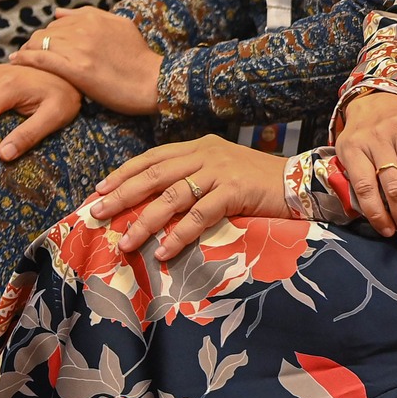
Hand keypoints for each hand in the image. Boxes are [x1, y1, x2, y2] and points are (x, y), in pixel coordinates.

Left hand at [10, 7, 160, 114]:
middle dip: (34, 42)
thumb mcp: (120, 26)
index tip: (40, 45)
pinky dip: (26, 59)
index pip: (58, 22)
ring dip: (26, 50)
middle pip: (46, 32)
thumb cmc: (139, 58)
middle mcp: (86, 28)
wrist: (153, 82)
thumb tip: (58, 12)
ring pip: (40, 43)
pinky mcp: (77, 69)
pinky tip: (17, 62)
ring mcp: (80, 48)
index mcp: (95, 17)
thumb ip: (91, 15)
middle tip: (25, 55)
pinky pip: (42, 59)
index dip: (47, 35)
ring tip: (18, 60)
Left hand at [92, 136, 291, 259]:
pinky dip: (180, 234)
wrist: (298, 182)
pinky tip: (165, 251)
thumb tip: (157, 202)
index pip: (153, 158)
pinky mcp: (235, 190)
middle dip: (123, 195)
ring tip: (126, 242)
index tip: (99, 191)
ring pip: (172, 195)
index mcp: (199, 147)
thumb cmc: (257, 182)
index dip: (124, 173)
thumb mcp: (221, 172)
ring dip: (145, 221)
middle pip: (155, 174)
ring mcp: (220, 170)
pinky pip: (200, 214)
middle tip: (97, 213)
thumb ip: (193, 178)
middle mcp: (206, 154)